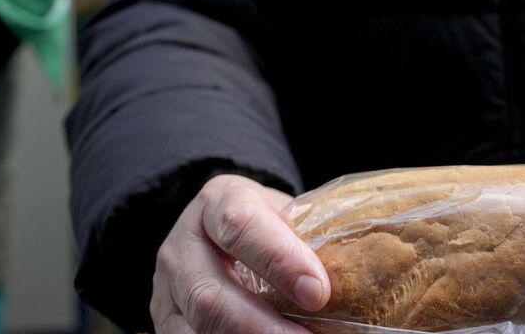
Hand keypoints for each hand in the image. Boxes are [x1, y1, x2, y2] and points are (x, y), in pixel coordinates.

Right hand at [151, 175, 327, 332]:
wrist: (218, 234)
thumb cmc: (266, 226)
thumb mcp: (283, 216)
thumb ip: (306, 238)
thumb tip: (356, 277)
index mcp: (215, 204)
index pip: (238, 225)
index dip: (278, 260)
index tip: (318, 292)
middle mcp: (181, 248)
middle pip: (210, 295)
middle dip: (262, 327)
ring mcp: (167, 294)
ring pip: (198, 330)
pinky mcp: (167, 327)